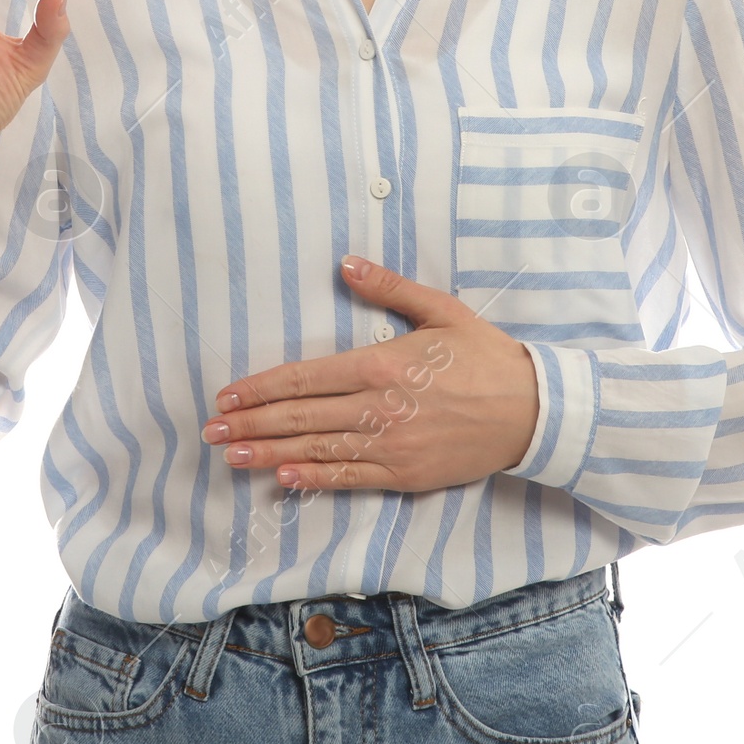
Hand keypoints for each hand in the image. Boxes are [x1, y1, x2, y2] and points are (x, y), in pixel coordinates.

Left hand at [201, 256, 539, 492]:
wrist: (531, 410)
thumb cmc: (485, 355)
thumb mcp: (439, 309)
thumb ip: (388, 287)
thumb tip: (346, 264)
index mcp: (381, 363)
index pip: (305, 377)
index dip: (262, 387)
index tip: (229, 393)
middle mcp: (378, 407)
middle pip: (301, 416)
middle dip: (251, 422)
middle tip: (212, 429)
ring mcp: (391, 445)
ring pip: (317, 450)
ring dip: (269, 453)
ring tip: (232, 456)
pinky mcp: (405, 473)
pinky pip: (350, 477)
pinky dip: (314, 479)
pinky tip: (283, 479)